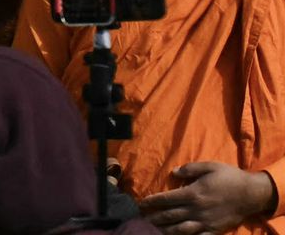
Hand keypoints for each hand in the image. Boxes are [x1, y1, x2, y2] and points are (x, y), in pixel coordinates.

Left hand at [142, 163, 277, 233]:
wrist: (252, 194)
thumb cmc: (230, 177)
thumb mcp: (209, 166)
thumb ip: (190, 169)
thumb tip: (174, 172)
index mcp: (193, 193)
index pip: (166, 199)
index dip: (152, 202)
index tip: (142, 203)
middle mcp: (196, 209)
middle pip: (170, 216)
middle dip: (155, 217)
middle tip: (143, 218)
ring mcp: (206, 221)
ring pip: (181, 229)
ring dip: (166, 230)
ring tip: (155, 229)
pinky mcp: (215, 230)